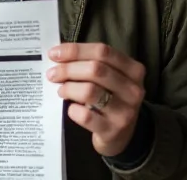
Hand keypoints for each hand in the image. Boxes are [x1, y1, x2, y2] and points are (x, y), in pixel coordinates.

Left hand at [47, 42, 146, 156]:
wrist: (121, 135)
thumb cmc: (111, 99)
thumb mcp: (110, 79)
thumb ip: (91, 63)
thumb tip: (58, 54)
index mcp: (134, 70)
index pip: (103, 51)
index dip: (75, 50)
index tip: (54, 53)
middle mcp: (133, 90)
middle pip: (95, 70)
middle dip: (68, 69)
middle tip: (52, 74)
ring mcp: (125, 111)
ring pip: (90, 91)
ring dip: (69, 89)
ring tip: (61, 91)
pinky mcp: (113, 130)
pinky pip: (86, 116)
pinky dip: (73, 110)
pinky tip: (72, 109)